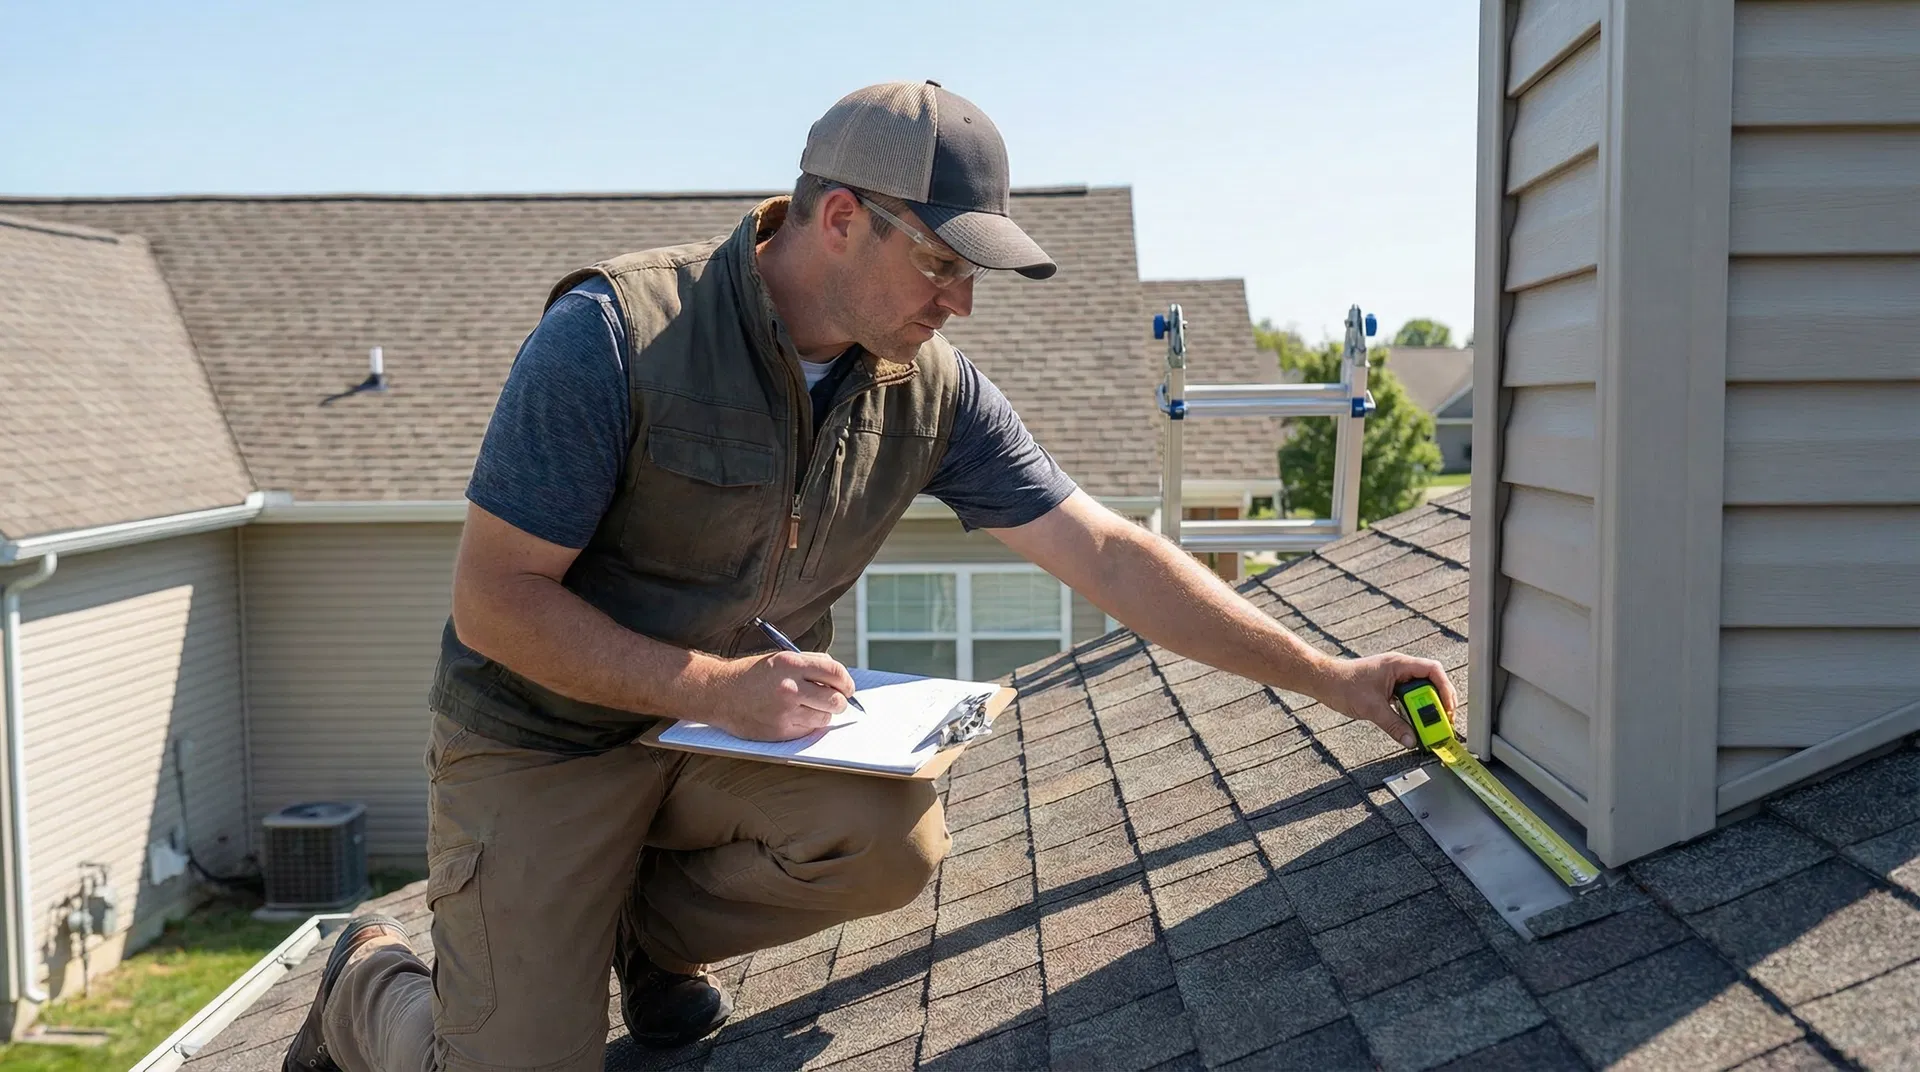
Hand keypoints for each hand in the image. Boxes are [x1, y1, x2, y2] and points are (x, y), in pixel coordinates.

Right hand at [697, 650, 855, 741]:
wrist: (719, 693)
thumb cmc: (753, 674)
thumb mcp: (780, 658)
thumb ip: (811, 663)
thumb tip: (840, 677)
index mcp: (791, 663)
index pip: (836, 672)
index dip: (846, 682)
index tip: (847, 687)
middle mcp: (789, 687)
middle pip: (836, 700)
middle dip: (840, 702)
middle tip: (835, 701)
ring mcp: (784, 711)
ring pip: (824, 718)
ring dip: (822, 714)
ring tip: (808, 707)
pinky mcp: (778, 731)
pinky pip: (807, 730)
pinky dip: (806, 725)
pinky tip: (793, 716)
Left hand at [1316, 653, 1459, 749]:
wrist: (1324, 681)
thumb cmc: (1344, 685)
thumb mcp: (1372, 708)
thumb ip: (1394, 726)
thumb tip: (1411, 740)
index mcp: (1399, 665)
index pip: (1433, 670)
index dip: (1445, 689)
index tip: (1447, 709)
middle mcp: (1400, 669)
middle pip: (1431, 683)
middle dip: (1439, 703)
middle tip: (1441, 722)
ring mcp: (1395, 678)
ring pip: (1420, 691)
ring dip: (1426, 708)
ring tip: (1430, 725)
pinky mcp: (1389, 687)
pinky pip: (1408, 697)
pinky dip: (1414, 710)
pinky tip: (1414, 723)